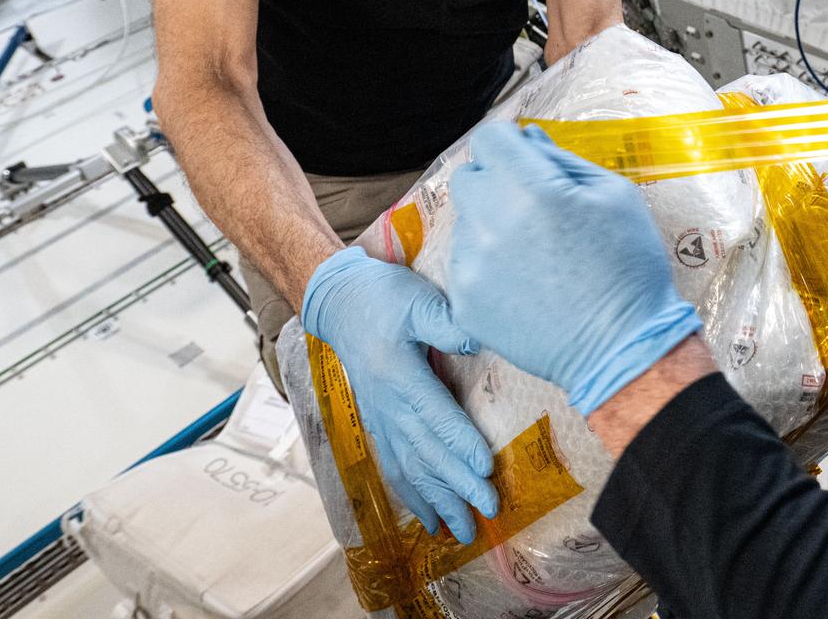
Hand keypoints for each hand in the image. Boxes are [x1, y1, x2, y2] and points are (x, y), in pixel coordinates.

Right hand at [301, 247, 496, 542]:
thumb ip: (443, 321)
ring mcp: (380, 417)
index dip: (460, 444)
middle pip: (426, 451)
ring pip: (410, 468)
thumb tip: (474, 340)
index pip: (435, 415)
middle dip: (457, 485)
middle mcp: (387, 404)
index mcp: (398, 375)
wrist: (339, 302)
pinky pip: (396, 466)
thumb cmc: (383, 296)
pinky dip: (413, 496)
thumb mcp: (415, 299)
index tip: (485, 469)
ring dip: (437, 501)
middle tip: (488, 510)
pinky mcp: (379, 422)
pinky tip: (430, 520)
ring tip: (463, 532)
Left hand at [447, 121, 703, 414]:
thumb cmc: (629, 266)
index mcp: (532, 189)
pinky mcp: (464, 302)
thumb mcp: (615, 195)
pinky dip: (488, 265)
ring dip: (491, 225)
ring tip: (535, 252)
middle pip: (467, 178)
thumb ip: (563, 159)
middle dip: (496, 182)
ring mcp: (471, 267)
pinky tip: (525, 281)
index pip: (488, 140)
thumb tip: (528, 139)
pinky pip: (465, 263)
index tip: (527, 159)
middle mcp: (491, 223)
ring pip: (466, 222)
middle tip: (533, 207)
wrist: (621, 348)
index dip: (510, 144)